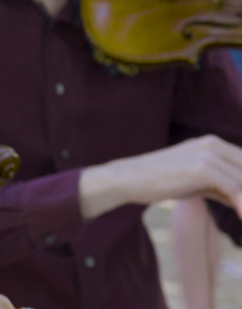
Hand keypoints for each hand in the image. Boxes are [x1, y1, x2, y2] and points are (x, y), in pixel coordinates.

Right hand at [82, 134, 241, 218]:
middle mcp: (212, 144)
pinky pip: (234, 187)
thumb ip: (221, 187)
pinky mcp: (201, 168)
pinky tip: (239, 216)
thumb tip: (240, 201)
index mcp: (213, 143)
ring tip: (241, 214)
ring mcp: (207, 154)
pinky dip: (240, 204)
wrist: (129, 178)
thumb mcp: (195, 181)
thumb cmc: (160, 181)